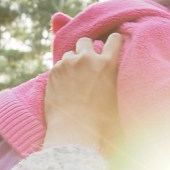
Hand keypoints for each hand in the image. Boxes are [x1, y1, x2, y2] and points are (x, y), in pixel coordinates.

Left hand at [42, 33, 120, 151]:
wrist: (74, 130)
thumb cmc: (100, 120)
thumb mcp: (116, 96)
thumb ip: (114, 79)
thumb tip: (115, 76)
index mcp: (107, 64)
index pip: (114, 39)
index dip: (113, 41)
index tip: (111, 44)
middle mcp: (87, 58)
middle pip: (86, 41)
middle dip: (87, 49)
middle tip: (87, 62)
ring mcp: (68, 63)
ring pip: (70, 53)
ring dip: (73, 60)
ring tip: (74, 76)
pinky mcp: (53, 71)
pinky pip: (58, 65)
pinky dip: (62, 71)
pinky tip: (64, 85)